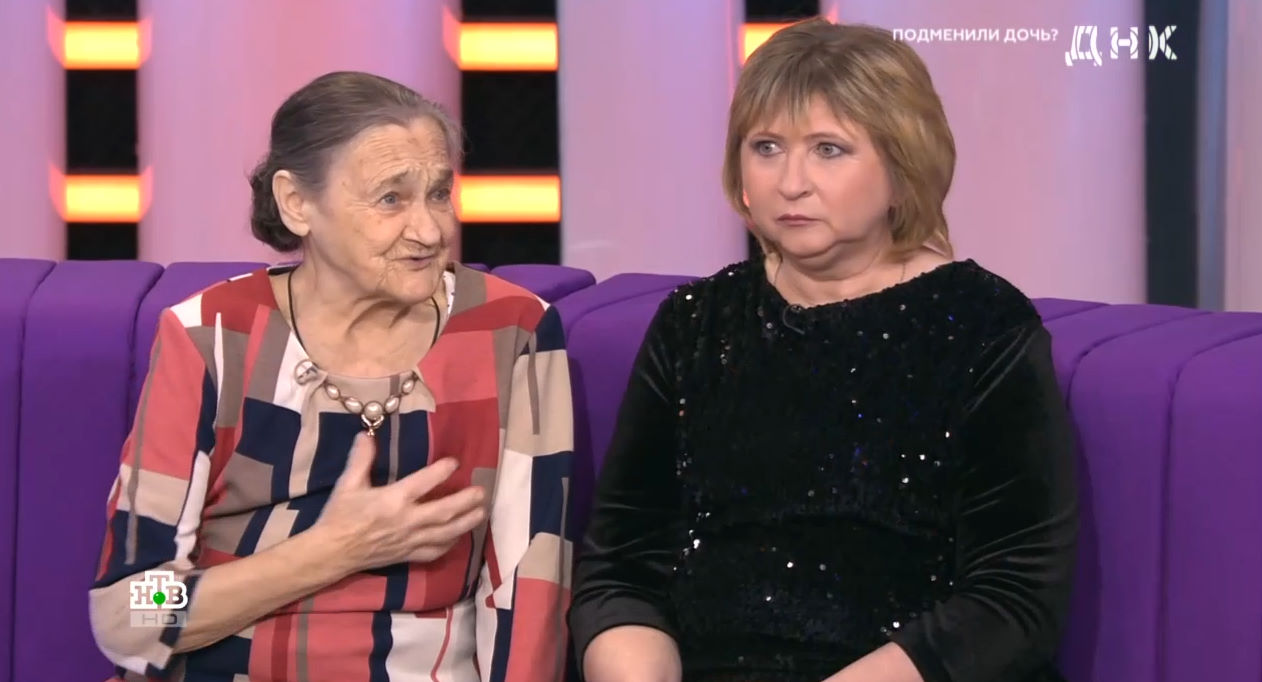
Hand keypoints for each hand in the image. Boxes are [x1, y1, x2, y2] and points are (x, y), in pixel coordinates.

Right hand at [314, 433, 487, 571]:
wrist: (332, 552)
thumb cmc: (340, 516)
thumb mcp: (347, 484)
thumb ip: (360, 459)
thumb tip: (367, 434)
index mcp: (392, 500)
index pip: (423, 483)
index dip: (441, 471)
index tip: (455, 462)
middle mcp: (406, 521)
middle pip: (444, 512)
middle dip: (465, 501)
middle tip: (482, 492)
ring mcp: (409, 541)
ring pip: (445, 533)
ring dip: (466, 522)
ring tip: (482, 512)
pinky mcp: (407, 556)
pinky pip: (434, 552)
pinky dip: (449, 545)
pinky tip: (459, 536)